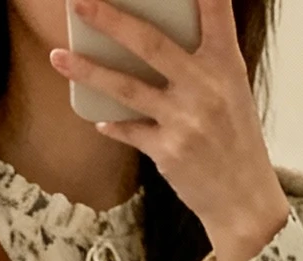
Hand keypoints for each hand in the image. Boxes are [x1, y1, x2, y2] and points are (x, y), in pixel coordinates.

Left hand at [49, 0, 290, 260]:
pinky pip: (129, 130)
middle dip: (110, 19)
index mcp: (226, 63)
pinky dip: (113, 123)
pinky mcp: (168, 150)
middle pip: (150, 43)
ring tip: (58, 56)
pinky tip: (99, 119)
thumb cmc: (235, 138)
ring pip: (126, 87)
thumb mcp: (232, 90)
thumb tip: (152, 39)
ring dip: (88, 70)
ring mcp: (185, 119)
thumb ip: (202, 61)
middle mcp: (206, 86)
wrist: (244, 199)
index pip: (215, 11)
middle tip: (79, 2)